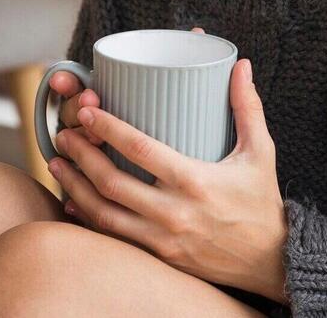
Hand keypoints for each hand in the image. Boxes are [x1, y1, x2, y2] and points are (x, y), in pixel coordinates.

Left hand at [47, 27, 288, 301]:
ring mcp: (163, 239)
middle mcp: (174, 213)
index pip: (141, 150)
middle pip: (112, 183)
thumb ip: (248, 107)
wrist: (269, 262)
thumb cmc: (262, 203)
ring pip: (104, 214)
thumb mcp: (261, 152)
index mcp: (196, 181)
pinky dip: (87, 219)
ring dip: (75, 187)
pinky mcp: (158, 257)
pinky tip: (71, 202)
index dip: (109, 128)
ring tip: (57, 163)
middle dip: (81, 156)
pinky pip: (113, 238)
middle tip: (64, 134)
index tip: (89, 111)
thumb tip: (242, 65)